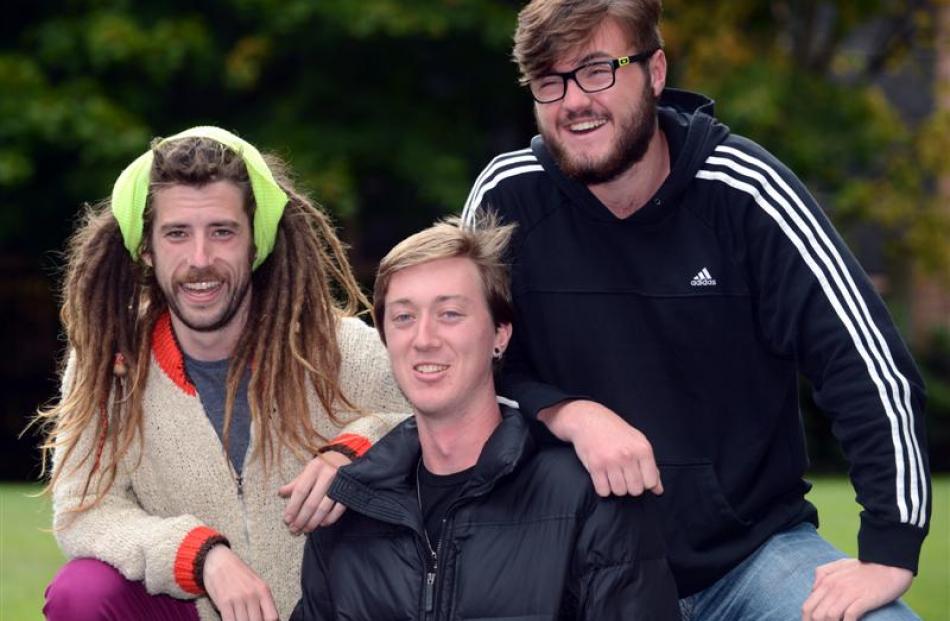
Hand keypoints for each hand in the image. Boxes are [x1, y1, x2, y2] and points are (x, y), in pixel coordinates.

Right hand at [203, 545, 277, 620]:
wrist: (219, 560)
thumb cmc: (239, 574)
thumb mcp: (256, 584)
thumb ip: (262, 601)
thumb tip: (267, 619)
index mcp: (263, 590)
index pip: (272, 617)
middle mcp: (252, 594)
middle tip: (250, 620)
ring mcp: (238, 598)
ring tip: (240, 619)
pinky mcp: (224, 602)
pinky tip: (233, 619)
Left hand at [277, 451, 350, 533]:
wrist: (345, 457)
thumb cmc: (322, 466)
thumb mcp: (308, 470)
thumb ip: (296, 483)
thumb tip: (280, 493)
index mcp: (314, 468)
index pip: (300, 491)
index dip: (292, 507)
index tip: (287, 520)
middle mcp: (327, 475)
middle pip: (311, 502)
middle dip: (302, 518)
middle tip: (295, 529)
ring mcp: (339, 483)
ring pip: (324, 508)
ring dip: (313, 522)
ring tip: (306, 530)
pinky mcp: (349, 490)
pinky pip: (338, 509)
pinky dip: (329, 519)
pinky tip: (321, 524)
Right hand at [538, 399, 661, 496]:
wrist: (587, 419)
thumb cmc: (614, 430)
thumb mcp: (637, 441)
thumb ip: (650, 466)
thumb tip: (658, 490)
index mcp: (642, 449)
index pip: (651, 482)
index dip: (644, 483)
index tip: (636, 475)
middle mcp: (628, 455)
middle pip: (636, 490)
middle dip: (629, 486)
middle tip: (623, 475)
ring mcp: (611, 460)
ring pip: (619, 492)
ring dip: (615, 487)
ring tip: (612, 474)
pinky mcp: (595, 465)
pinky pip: (603, 491)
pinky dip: (603, 488)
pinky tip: (602, 476)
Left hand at [801, 558, 912, 620]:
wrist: (889, 564)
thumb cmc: (865, 567)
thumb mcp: (839, 565)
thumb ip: (823, 573)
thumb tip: (813, 589)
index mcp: (826, 581)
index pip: (807, 606)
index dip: (807, 620)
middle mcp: (833, 587)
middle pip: (816, 615)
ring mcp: (848, 594)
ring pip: (829, 617)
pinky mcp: (863, 599)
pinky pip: (849, 617)